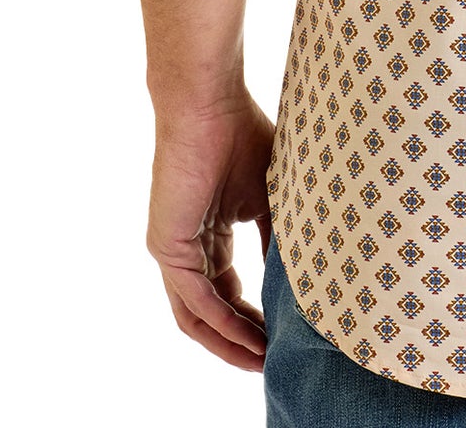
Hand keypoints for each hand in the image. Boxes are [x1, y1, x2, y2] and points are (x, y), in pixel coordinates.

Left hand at [145, 88, 274, 370]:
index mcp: (208, 235)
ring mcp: (173, 250)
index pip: (227, 291)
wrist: (210, 103)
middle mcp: (186, 249)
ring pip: (197, 315)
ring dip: (228, 342)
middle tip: (272, 362)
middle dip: (241, 340)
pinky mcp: (167, 247)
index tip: (283, 336)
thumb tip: (298, 276)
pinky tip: (250, 336)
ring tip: (261, 361)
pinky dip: (222, 321)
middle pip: (210, 312)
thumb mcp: (269, 195)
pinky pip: (194, 298)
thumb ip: (276, 236)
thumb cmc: (240, 134)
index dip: (254, 318)